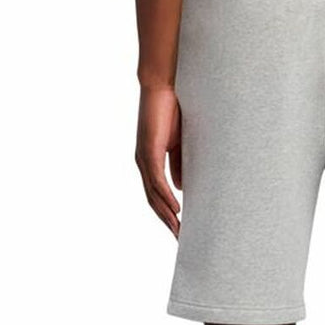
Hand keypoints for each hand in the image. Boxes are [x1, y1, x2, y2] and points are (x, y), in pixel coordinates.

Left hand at [135, 85, 182, 235]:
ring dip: (166, 215)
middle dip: (167, 221)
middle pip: (153, 201)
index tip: (179, 230)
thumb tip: (181, 188)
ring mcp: (144, 158)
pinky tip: (176, 210)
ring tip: (178, 231)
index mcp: (149, 162)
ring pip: (153, 195)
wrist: (163, 85)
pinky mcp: (148, 151)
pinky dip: (166, 197)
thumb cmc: (172, 109)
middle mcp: (143, 163)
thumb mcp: (180, 144)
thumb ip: (179, 166)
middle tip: (180, 239)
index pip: (157, 195)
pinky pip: (156, 181)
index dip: (167, 214)